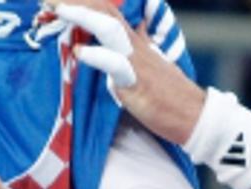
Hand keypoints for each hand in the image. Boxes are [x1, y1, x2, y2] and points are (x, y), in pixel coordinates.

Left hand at [51, 0, 205, 146]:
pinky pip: (116, 64)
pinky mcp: (138, 82)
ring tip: (57, 10)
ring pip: (108, 28)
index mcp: (135, 40)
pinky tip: (79, 52)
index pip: (106, 9)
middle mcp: (134, 44)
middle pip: (103, 9)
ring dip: (81, 16)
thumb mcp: (152, 62)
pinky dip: (97, 56)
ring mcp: (136, 61)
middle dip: (73, 1)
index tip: (54, 0)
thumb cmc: (172, 93)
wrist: (196, 116)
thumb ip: (139, 43)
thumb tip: (137, 24)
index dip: (81, 1)